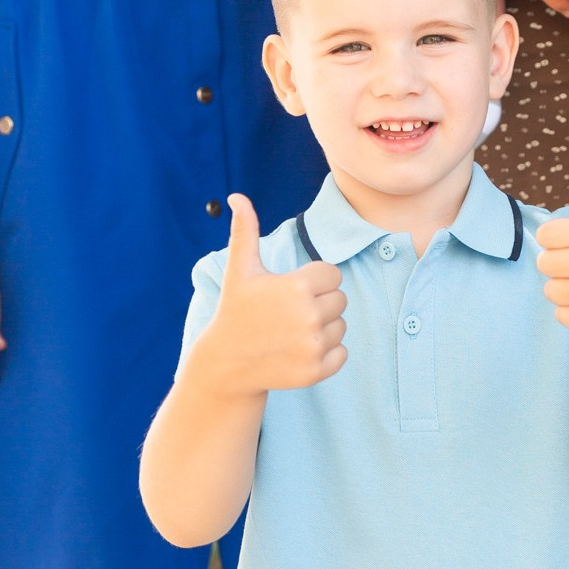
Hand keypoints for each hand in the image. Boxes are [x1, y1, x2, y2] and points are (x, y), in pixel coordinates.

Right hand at [196, 195, 346, 397]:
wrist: (226, 363)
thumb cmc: (236, 309)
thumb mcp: (240, 270)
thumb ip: (245, 231)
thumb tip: (236, 197)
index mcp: (297, 286)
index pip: (333, 275)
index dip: (313, 281)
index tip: (289, 291)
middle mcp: (309, 316)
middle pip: (340, 299)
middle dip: (319, 303)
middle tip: (290, 313)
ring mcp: (312, 346)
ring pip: (341, 326)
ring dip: (323, 328)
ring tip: (293, 331)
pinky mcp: (316, 371)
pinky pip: (342, 353)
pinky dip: (327, 352)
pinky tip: (300, 350)